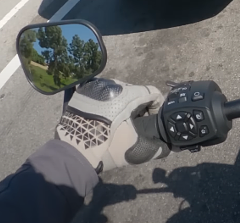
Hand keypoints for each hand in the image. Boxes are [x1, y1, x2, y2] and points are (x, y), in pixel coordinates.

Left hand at [56, 78, 170, 171]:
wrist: (73, 153)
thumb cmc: (107, 148)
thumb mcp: (136, 149)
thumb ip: (156, 148)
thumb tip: (166, 147)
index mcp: (127, 95)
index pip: (152, 92)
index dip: (157, 106)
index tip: (153, 119)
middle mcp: (111, 86)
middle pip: (134, 90)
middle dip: (139, 105)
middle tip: (136, 122)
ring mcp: (95, 87)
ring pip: (116, 91)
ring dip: (122, 103)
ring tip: (118, 120)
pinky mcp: (82, 93)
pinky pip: (101, 93)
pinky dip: (106, 102)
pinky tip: (103, 117)